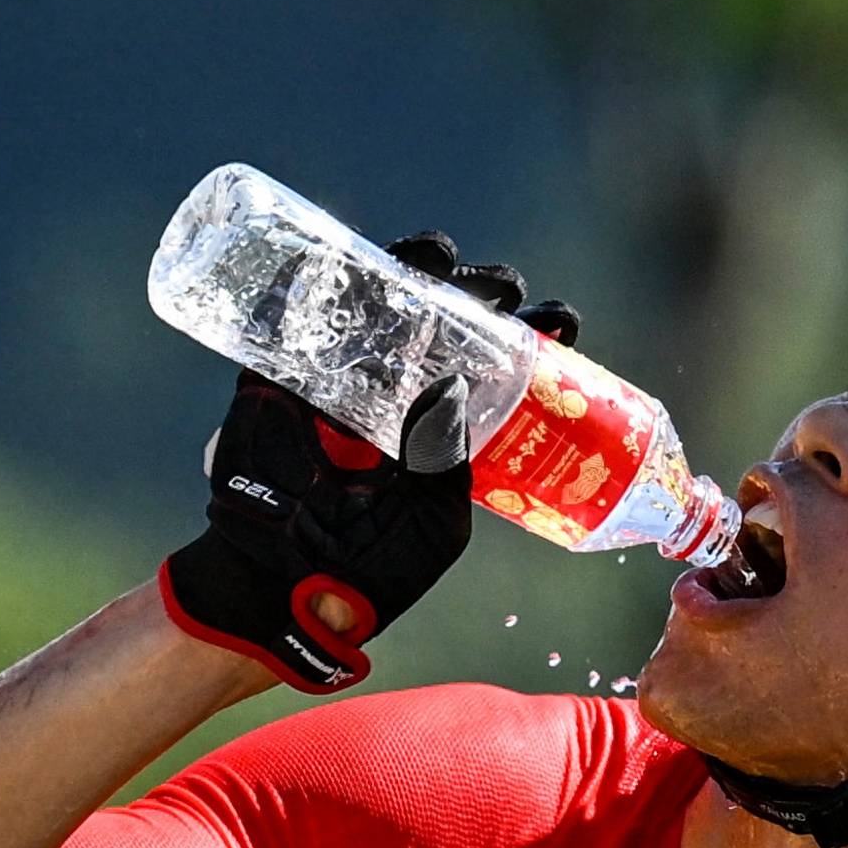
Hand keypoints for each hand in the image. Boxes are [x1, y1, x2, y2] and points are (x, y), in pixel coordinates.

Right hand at [158, 235, 581, 693]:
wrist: (285, 593)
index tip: (565, 323)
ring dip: (414, 269)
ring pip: (381, 301)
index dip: (528, 340)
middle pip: (443, 322)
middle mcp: (395, 394)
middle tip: (507, 290)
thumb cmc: (368, 574)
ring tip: (445, 257)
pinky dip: (323, 270)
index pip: (490, 370)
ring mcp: (340, 378)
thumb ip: (451, 463)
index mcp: (439, 429)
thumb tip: (457, 387)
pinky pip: (298, 309)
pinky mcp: (282, 373)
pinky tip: (362, 254)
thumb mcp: (436, 524)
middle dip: (480, 296)